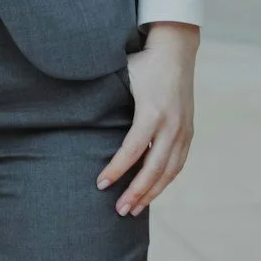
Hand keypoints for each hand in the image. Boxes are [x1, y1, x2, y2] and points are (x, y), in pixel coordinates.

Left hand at [100, 22, 197, 216]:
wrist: (176, 49)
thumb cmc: (142, 62)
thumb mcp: (121, 76)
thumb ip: (103, 97)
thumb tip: (72, 111)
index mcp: (152, 112)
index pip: (133, 150)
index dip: (117, 170)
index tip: (100, 184)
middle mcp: (171, 124)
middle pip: (154, 169)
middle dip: (136, 192)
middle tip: (120, 211)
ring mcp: (183, 130)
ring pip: (169, 171)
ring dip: (152, 193)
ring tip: (135, 210)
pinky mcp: (188, 131)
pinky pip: (178, 164)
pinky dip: (165, 181)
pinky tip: (152, 192)